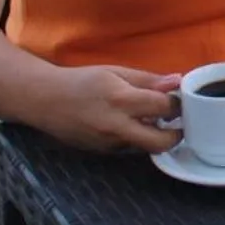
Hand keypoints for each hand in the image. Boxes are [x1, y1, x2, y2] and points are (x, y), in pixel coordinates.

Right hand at [37, 65, 182, 153]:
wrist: (45, 100)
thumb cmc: (81, 81)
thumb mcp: (116, 72)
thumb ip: (147, 80)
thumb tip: (176, 81)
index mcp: (122, 100)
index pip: (164, 107)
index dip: (177, 104)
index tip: (179, 100)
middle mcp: (116, 126)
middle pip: (161, 143)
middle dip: (176, 135)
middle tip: (178, 123)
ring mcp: (109, 143)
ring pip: (146, 148)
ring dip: (156, 137)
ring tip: (154, 120)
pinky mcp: (103, 152)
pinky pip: (130, 148)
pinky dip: (137, 138)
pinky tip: (132, 125)